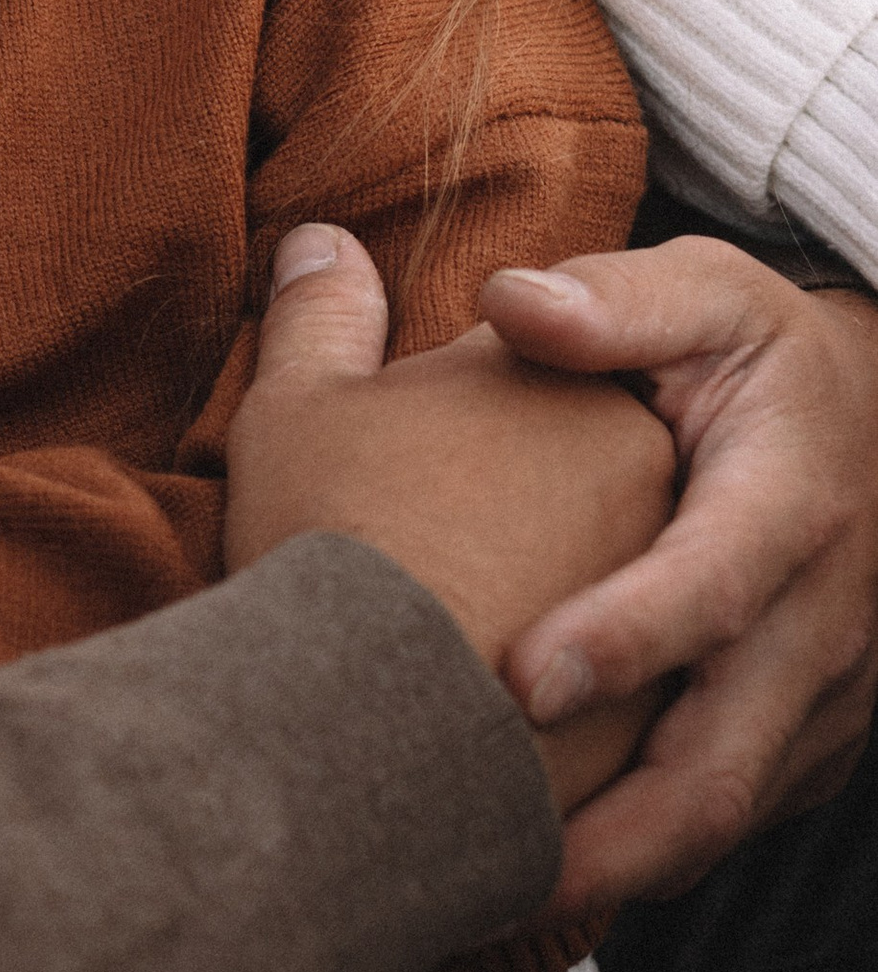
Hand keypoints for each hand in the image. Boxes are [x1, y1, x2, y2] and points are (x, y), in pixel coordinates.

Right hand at [226, 224, 676, 820]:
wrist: (352, 714)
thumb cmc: (330, 537)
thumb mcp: (303, 405)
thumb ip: (322, 317)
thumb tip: (322, 243)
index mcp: (591, 406)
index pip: (524, 398)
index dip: (436, 434)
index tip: (382, 478)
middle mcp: (655, 502)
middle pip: (570, 500)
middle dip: (490, 525)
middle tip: (401, 560)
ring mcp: (668, 621)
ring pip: (587, 603)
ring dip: (518, 616)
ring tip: (424, 643)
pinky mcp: (650, 728)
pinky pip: (600, 710)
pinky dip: (543, 714)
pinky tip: (458, 717)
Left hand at [482, 243, 877, 912]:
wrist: (875, 425)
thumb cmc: (757, 357)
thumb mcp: (710, 295)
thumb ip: (616, 303)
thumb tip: (508, 300)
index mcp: (789, 505)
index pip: (719, 586)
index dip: (631, 636)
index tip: (524, 679)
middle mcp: (819, 625)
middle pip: (722, 765)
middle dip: (608, 834)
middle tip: (476, 867)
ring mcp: (820, 704)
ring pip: (717, 822)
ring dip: (604, 870)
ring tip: (466, 904)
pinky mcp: (801, 752)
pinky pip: (718, 827)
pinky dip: (631, 859)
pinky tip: (522, 875)